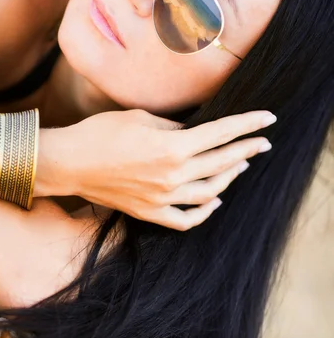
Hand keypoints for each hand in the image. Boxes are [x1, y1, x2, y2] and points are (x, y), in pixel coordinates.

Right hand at [35, 109, 275, 230]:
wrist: (68, 162)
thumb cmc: (100, 133)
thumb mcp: (142, 118)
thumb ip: (175, 127)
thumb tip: (195, 133)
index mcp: (172, 146)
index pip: (222, 133)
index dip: (248, 124)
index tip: (268, 119)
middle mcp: (172, 175)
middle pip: (222, 162)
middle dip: (247, 150)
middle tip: (263, 143)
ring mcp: (162, 198)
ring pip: (209, 192)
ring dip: (229, 177)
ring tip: (240, 166)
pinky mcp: (149, 212)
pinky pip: (185, 219)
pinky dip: (204, 212)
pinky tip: (214, 202)